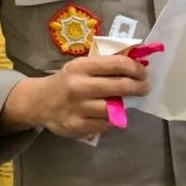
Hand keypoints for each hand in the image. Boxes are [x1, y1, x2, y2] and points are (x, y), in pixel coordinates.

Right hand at [0, 54, 148, 137]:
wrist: (39, 102)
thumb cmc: (68, 80)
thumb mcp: (82, 65)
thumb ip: (106, 64)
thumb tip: (137, 60)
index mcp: (82, 67)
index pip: (118, 64)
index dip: (136, 68)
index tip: (143, 72)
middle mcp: (79, 86)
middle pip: (121, 86)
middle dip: (139, 87)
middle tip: (145, 87)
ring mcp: (78, 108)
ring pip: (115, 108)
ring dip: (125, 105)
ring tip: (126, 101)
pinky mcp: (77, 126)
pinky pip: (106, 124)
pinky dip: (112, 119)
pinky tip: (110, 113)